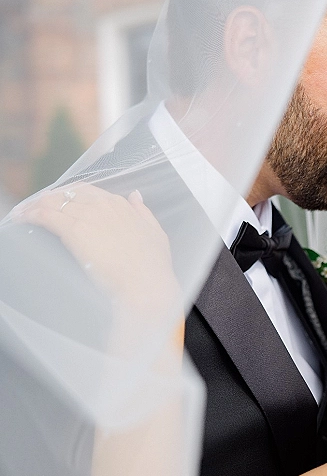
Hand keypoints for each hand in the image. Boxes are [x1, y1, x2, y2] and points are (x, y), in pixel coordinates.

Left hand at [14, 184, 180, 314]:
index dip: (70, 195)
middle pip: (68, 194)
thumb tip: (135, 196)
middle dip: (50, 198)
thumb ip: (143, 211)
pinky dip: (31, 214)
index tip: (60, 201)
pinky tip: (22, 218)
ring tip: (23, 212)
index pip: (87, 191)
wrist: (145, 284)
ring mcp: (87, 217)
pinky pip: (46, 216)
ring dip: (35, 206)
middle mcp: (102, 205)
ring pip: (53, 203)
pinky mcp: (74, 231)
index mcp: (120, 205)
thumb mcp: (155, 232)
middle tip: (36, 206)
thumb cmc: (152, 265)